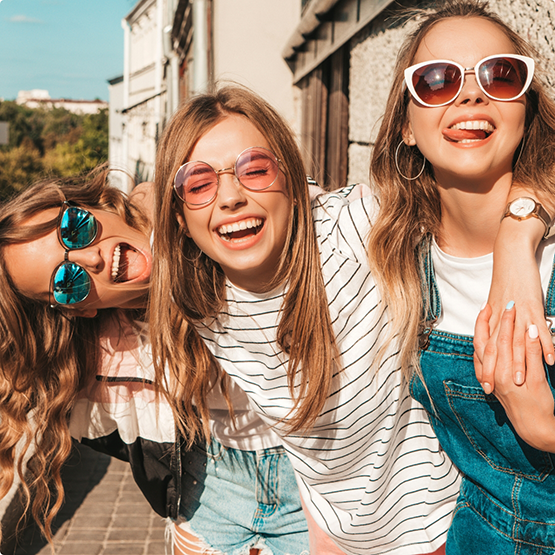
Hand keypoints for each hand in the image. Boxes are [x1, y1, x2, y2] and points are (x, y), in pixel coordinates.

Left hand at [474, 212, 554, 392]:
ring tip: (525, 383)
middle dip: (500, 371)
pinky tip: (551, 361)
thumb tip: (494, 339)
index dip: (486, 366)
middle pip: (499, 350)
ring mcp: (517, 314)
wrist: (511, 257)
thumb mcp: (496, 303)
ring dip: (521, 363)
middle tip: (502, 391)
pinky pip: (540, 329)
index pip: (486, 348)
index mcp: (491, 319)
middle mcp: (502, 319)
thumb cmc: (504, 281)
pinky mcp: (532, 306)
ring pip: (518, 343)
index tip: (486, 385)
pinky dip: (546, 345)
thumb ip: (495, 322)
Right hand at [484, 303, 554, 452]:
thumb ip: (496, 363)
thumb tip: (495, 344)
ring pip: (509, 347)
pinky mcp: (532, 381)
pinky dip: (531, 342)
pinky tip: (533, 328)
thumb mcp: (500, 382)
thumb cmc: (518, 402)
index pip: (480, 343)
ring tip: (515, 308)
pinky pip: (530, 358)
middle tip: (503, 301)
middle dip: (498, 319)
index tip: (485, 307)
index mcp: (488, 372)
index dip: (481, 323)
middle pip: (494, 341)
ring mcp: (513, 378)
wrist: (532, 425)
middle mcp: (497, 374)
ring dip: (511, 326)